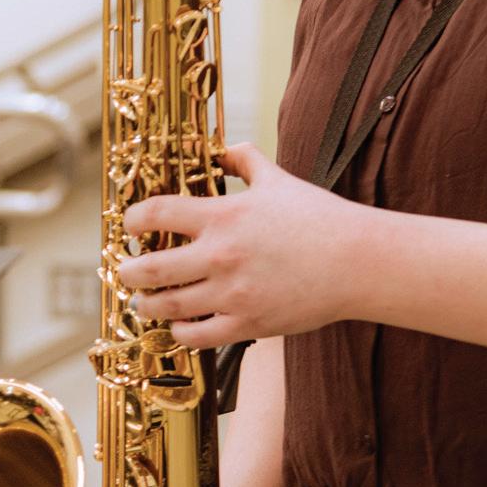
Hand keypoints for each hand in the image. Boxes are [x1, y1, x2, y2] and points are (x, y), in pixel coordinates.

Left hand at [119, 143, 359, 346]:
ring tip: (146, 300)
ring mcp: (231, 294)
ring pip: (165, 305)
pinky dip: (179, 331)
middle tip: (128, 271)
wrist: (358, 262)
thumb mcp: (279, 180)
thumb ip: (245, 161)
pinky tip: (180, 323)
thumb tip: (223, 150)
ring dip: (148, 303)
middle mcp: (219, 256)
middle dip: (129, 271)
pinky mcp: (246, 325)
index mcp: (223, 216)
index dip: (133, 220)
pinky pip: (195, 336)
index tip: (131, 226)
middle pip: (147, 268)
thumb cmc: (320, 218)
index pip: (155, 213)